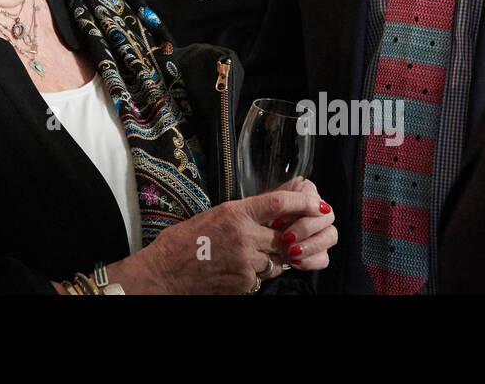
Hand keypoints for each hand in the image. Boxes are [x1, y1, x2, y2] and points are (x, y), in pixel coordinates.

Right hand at [110, 185, 334, 293]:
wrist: (166, 270)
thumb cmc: (186, 239)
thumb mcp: (215, 215)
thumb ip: (243, 215)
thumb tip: (268, 214)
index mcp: (236, 212)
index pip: (279, 203)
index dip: (303, 203)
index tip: (317, 204)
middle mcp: (246, 235)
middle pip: (285, 236)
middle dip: (287, 238)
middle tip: (284, 237)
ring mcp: (247, 262)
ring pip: (276, 260)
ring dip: (270, 258)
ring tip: (245, 255)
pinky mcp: (244, 282)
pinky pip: (262, 277)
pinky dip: (256, 274)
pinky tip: (235, 270)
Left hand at [266, 177, 335, 272]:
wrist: (255, 239)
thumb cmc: (259, 217)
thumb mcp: (264, 204)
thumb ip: (282, 199)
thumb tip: (299, 194)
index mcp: (307, 192)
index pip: (314, 196)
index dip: (301, 207)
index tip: (281, 217)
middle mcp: (318, 211)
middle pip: (327, 216)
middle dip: (305, 228)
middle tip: (286, 237)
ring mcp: (322, 232)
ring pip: (330, 236)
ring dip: (310, 245)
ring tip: (290, 252)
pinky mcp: (320, 252)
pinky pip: (324, 258)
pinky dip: (309, 261)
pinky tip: (294, 261)